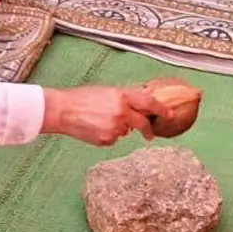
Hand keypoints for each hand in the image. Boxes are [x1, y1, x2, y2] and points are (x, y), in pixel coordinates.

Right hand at [42, 85, 162, 145]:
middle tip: (150, 134)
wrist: (62, 110)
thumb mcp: (106, 92)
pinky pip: (113, 139)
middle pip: (142, 123)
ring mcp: (114, 128)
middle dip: (148, 130)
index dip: (161, 109)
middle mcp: (121, 112)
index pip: (148, 103)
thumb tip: (140, 105)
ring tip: (99, 120)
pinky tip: (95, 127)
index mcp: (122, 96)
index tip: (170, 114)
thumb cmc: (82, 98)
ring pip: (124, 132)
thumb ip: (124, 99)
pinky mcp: (106, 140)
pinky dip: (108, 135)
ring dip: (118, 128)